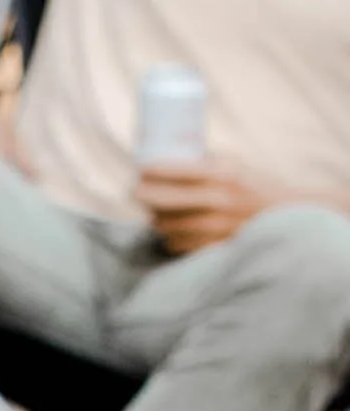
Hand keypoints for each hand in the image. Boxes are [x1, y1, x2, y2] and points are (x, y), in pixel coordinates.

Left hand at [136, 157, 287, 255]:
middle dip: (142, 194)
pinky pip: (176, 243)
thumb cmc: (255, 185)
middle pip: (163, 200)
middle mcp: (217, 201)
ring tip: (154, 209)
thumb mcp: (235, 165)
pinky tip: (170, 228)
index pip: (177, 170)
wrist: (283, 217)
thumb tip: (170, 154)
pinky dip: (169, 236)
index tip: (140, 168)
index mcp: (223, 174)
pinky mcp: (211, 247)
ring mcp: (213, 228)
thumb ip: (206, 163)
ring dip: (155, 217)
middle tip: (135, 189)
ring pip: (166, 224)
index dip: (152, 170)